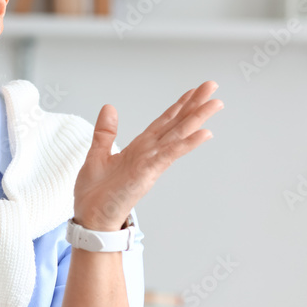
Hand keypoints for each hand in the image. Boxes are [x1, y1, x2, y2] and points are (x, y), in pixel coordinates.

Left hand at [72, 81, 222, 230]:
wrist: (90, 219)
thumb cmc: (94, 195)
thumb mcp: (96, 155)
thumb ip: (105, 133)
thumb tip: (109, 108)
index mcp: (138, 149)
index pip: (162, 123)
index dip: (178, 106)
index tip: (193, 92)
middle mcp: (148, 154)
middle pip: (175, 125)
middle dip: (194, 106)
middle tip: (212, 86)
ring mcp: (150, 164)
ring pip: (177, 136)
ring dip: (196, 120)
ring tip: (215, 104)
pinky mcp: (146, 174)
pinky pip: (168, 156)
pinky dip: (185, 144)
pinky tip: (203, 133)